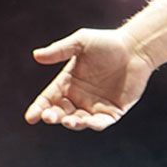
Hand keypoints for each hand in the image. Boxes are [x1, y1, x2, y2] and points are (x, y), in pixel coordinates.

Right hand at [24, 28, 154, 130]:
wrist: (135, 48)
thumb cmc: (107, 42)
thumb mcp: (80, 42)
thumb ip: (59, 50)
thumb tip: (36, 55)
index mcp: (68, 82)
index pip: (49, 99)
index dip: (39, 108)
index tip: (31, 117)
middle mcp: (79, 97)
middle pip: (61, 112)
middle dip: (53, 117)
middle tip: (49, 116)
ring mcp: (96, 106)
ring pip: (79, 121)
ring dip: (72, 123)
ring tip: (68, 121)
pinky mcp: (113, 112)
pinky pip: (101, 123)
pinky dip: (94, 125)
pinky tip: (89, 122)